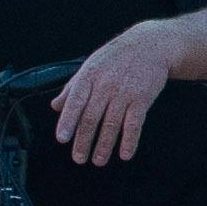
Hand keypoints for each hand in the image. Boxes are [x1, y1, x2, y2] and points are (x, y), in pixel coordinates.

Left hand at [53, 23, 179, 165]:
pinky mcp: (142, 98)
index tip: (62, 138)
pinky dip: (129, 141)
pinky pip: (134, 124)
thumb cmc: (118, 57)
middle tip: (79, 158)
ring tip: (98, 160)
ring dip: (104, 145)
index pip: (75, 101)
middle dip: (84, 141)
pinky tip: (125, 153)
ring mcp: (124, 92)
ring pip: (111, 124)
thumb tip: (55, 106)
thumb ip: (73, 87)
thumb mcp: (91, 65)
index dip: (67, 121)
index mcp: (89, 76)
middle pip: (91, 117)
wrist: (151, 45)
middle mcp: (105, 85)